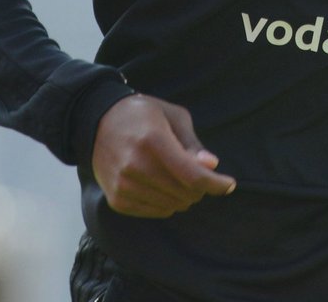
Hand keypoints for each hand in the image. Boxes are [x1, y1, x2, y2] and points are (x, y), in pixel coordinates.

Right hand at [91, 94, 237, 216]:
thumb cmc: (143, 115)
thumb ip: (192, 144)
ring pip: (172, 206)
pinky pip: (155, 212)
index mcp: (153, 141)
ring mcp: (123, 186)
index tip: (229, 184)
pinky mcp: (116, 200)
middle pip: (184, 193)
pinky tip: (163, 185)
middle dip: (200, 187)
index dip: (215, 183)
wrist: (98, 122)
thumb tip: (211, 166)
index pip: (192, 175)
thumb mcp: (173, 117)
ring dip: (184, 196)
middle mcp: (135, 166)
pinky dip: (167, 203)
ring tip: (179, 176)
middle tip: (199, 173)